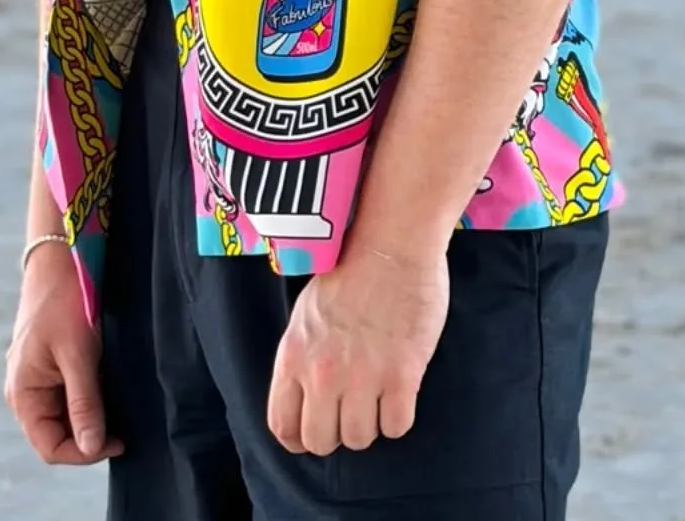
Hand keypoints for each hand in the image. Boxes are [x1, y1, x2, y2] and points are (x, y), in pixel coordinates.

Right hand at [4, 242, 123, 466]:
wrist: (62, 256)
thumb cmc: (65, 302)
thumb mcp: (78, 354)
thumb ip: (84, 403)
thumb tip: (90, 448)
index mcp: (22, 393)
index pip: (50, 447)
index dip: (83, 454)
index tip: (118, 441)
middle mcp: (25, 390)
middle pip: (57, 435)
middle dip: (89, 436)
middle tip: (124, 426)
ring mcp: (37, 377)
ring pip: (65, 416)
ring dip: (91, 417)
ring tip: (119, 406)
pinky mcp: (51, 363)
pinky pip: (69, 395)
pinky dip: (90, 398)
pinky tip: (109, 387)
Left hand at [267, 242, 448, 455]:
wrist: (392, 243)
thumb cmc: (350, 270)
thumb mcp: (306, 313)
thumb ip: (302, 356)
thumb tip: (305, 396)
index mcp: (293, 355)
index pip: (282, 425)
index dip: (298, 437)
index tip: (314, 431)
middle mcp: (322, 372)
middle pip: (321, 441)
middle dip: (336, 433)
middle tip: (350, 411)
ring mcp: (363, 376)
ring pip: (360, 438)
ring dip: (369, 423)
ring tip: (376, 394)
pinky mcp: (402, 375)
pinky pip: (396, 427)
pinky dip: (398, 416)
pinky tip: (399, 390)